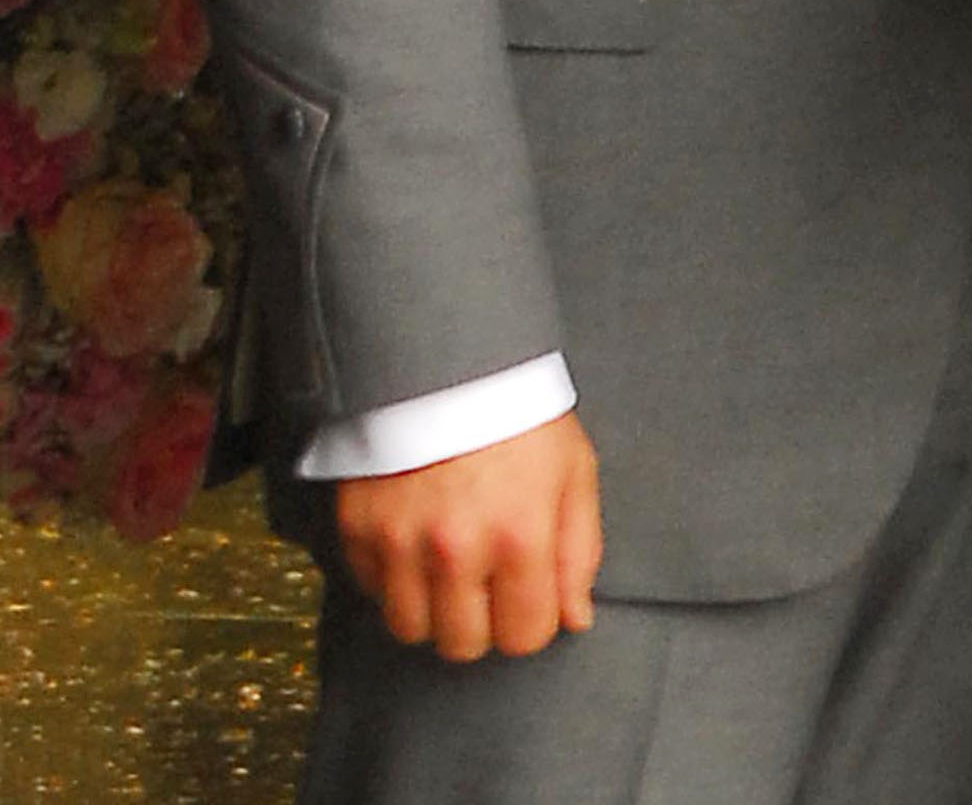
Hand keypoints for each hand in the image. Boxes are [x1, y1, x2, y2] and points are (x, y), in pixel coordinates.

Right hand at [336, 413, 601, 661]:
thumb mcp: (573, 471)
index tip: (528, 594)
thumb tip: (575, 619)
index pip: (524, 635)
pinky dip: (393, 579)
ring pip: (411, 629)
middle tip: (487, 580)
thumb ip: (579, 551)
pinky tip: (415, 539)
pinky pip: (372, 592)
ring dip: (432, 608)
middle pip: (463, 646)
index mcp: (519, 535)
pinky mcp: (358, 530)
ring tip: (448, 565)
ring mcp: (400, 543)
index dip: (531, 620)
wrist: (447, 359)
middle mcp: (456, 549)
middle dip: (482, 622)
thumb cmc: (520, 415)